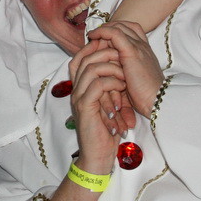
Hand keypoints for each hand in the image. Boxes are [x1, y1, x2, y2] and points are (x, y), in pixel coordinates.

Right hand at [69, 43, 129, 174]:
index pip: (79, 58)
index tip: (111, 45)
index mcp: (79, 87)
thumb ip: (109, 86)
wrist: (99, 155)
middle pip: (84, 58)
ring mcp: (78, 97)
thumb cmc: (106, 130)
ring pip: (91, 68)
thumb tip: (120, 67)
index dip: (93, 48)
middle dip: (105, 52)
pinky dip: (113, 82)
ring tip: (125, 75)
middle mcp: (75, 89)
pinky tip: (123, 87)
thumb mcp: (109, 103)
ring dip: (112, 68)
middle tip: (122, 55)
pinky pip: (97, 84)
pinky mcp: (85, 106)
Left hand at [83, 22, 162, 118]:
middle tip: (95, 34)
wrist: (156, 101)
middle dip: (108, 27)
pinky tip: (93, 36)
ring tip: (92, 35)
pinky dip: (102, 32)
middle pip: (124, 26)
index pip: (131, 30)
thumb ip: (123, 67)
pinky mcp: (132, 51)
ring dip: (104, 29)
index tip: (103, 36)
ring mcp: (138, 47)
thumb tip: (107, 63)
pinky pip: (114, 33)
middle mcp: (143, 46)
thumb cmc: (144, 95)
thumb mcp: (132, 77)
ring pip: (119, 27)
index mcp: (145, 51)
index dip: (117, 29)